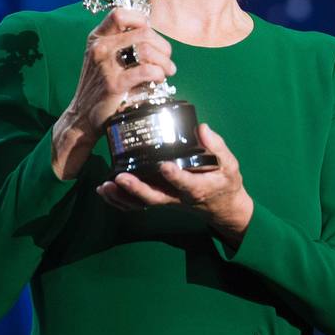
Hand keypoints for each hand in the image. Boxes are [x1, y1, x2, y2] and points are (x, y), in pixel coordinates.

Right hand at [51, 8, 175, 179]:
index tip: (151, 35)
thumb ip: (122, 44)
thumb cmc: (99, 86)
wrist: (83, 115)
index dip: (142, 20)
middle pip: (143, 32)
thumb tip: (154, 38)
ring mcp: (106, 65)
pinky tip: (158, 78)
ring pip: (147, 49)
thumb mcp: (103, 58)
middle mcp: (99, 48)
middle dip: (163, 46)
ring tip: (166, 71)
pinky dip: (159, 73)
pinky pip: (147, 70)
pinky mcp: (114, 83)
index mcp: (97, 38)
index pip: (120, 14)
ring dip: (164, 61)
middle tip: (167, 59)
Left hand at [95, 123, 254, 245]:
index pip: (185, 183)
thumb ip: (217, 146)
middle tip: (121, 177)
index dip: (174, 176)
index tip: (164, 166)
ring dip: (122, 197)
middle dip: (136, 188)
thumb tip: (202, 128)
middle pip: (155, 197)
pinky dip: (119, 200)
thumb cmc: (225, 183)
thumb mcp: (229, 165)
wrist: (222, 206)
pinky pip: (137, 205)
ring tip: (106, 186)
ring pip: (141, 204)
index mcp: (198, 187)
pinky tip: (105, 190)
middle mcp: (179, 196)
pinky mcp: (160, 199)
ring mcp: (167, 200)